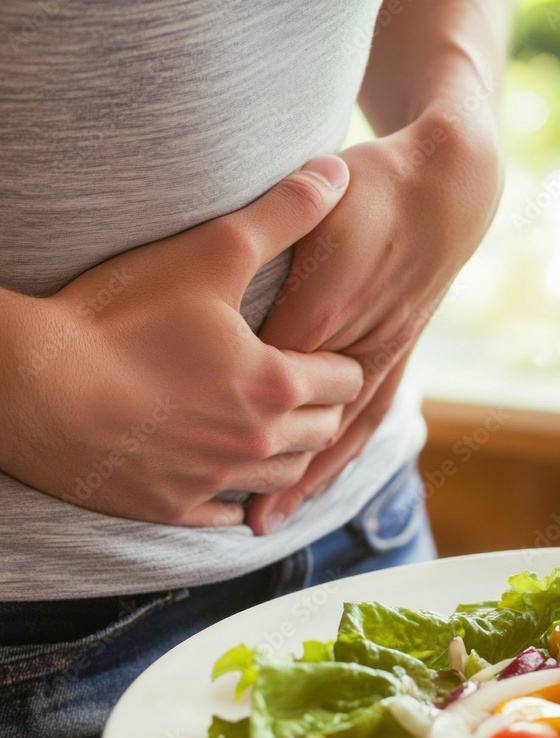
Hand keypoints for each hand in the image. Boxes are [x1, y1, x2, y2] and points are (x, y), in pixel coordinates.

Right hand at [0, 156, 363, 525]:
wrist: (33, 386)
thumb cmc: (117, 319)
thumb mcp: (208, 252)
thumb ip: (281, 214)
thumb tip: (335, 173)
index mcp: (275, 385)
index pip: (345, 381)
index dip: (340, 361)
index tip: (323, 351)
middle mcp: (255, 442)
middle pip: (322, 433)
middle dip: (322, 408)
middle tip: (305, 387)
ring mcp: (214, 481)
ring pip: (283, 478)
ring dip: (289, 454)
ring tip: (276, 430)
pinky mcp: (171, 508)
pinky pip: (228, 518)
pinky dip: (239, 498)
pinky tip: (231, 479)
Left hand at [247, 112, 502, 533]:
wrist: (446, 190)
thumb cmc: (376, 193)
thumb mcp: (319, 206)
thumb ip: (275, 230)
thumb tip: (219, 277)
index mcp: (323, 310)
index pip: (264, 376)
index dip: (218, 411)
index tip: (174, 448)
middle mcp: (353, 347)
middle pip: (298, 423)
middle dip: (260, 468)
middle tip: (219, 512)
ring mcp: (378, 358)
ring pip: (337, 435)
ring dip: (302, 479)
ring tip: (269, 521)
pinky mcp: (394, 358)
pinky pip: (368, 421)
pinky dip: (341, 455)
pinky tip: (319, 480)